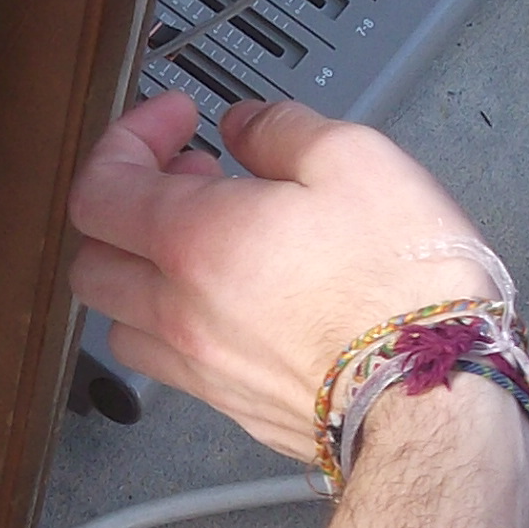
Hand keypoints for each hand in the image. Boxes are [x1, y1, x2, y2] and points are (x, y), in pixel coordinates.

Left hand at [68, 93, 504, 463]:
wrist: (437, 399)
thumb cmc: (404, 287)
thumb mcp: (355, 159)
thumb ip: (281, 128)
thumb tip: (245, 126)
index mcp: (193, 240)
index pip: (99, 186)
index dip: (126, 139)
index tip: (175, 120)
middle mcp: (179, 311)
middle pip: (91, 258)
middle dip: (124, 206)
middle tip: (187, 176)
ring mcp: (201, 368)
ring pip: (121, 319)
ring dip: (145, 271)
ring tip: (209, 240)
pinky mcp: (234, 406)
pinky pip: (171, 362)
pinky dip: (180, 322)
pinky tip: (239, 298)